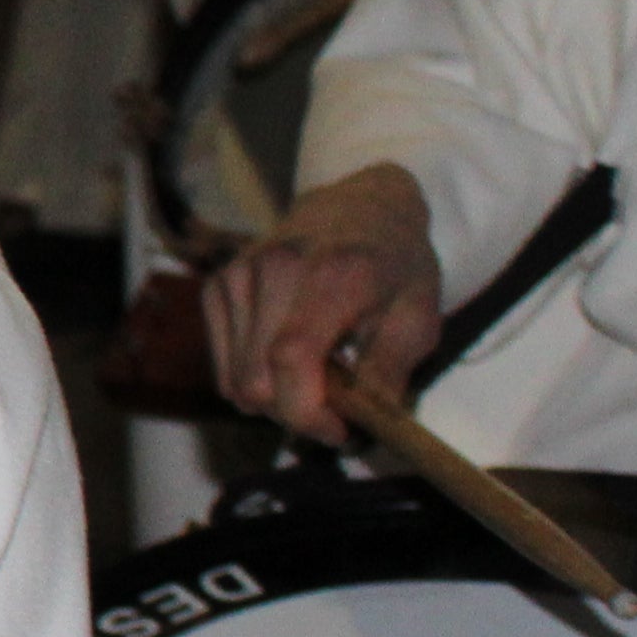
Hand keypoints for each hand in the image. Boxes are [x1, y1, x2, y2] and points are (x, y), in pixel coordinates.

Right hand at [205, 162, 442, 440]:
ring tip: (314, 382)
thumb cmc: (396, 267)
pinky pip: (223, 367)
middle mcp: (275, 267)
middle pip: (256, 380)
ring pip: (235, 381)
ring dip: (275, 400)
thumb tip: (362, 426)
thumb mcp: (418, 319)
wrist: (359, 206)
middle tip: (335, 411)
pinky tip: (285, 362)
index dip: (308, 412)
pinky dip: (252, 380)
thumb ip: (389, 373)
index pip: (291, 358)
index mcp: (334, 273)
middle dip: (295, 414)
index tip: (341, 431)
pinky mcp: (217, 285)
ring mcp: (238, 274)